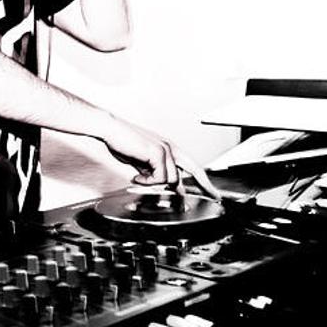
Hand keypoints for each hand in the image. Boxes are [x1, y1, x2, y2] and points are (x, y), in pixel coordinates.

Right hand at [101, 118, 221, 199]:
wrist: (110, 128)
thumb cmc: (122, 141)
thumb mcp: (141, 160)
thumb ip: (153, 171)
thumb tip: (159, 183)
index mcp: (168, 148)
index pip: (191, 166)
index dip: (203, 180)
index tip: (212, 192)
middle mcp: (170, 148)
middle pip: (194, 170)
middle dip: (206, 185)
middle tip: (215, 197)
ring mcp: (166, 150)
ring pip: (172, 179)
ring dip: (154, 183)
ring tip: (139, 178)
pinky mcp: (158, 153)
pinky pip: (159, 177)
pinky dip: (146, 181)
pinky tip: (136, 176)